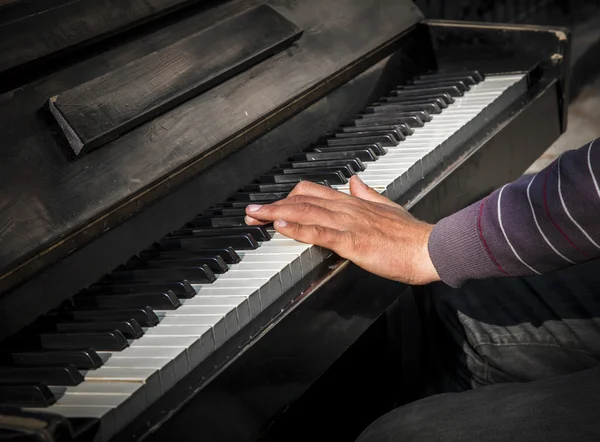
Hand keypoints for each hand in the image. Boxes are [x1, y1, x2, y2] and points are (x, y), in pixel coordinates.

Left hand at [245, 176, 439, 284]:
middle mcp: (347, 209)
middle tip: (251, 212)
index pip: (314, 192)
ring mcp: (349, 223)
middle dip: (273, 205)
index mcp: (354, 203)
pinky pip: (321, 232)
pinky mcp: (354, 241)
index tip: (271, 203)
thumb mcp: (387, 206)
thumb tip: (354, 181)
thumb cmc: (411, 234)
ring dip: (277, 213)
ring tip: (255, 215)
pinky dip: (298, 228)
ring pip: (306, 212)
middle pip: (302, 200)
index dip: (289, 196)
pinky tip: (280, 226)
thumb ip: (368, 193)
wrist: (430, 247)